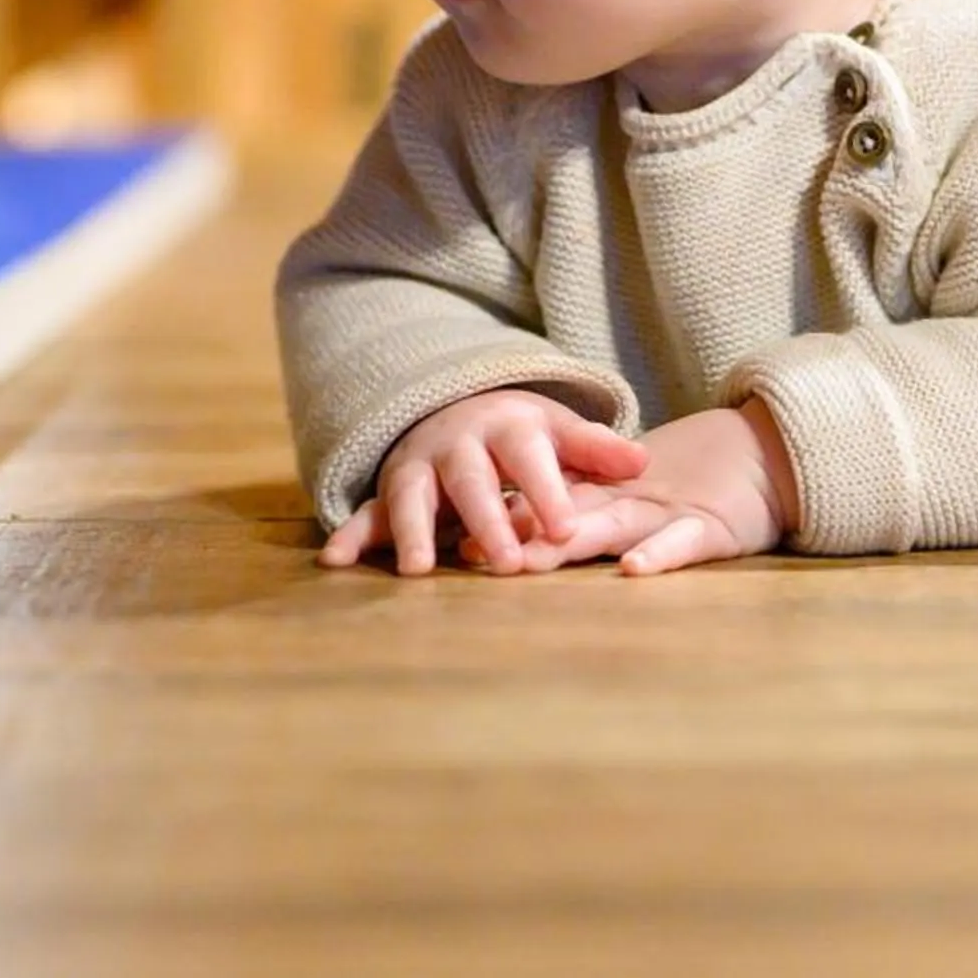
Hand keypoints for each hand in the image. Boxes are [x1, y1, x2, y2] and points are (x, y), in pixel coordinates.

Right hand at [321, 389, 648, 575]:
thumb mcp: (559, 431)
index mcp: (508, 427)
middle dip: (486, 520)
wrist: (457, 406)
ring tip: (419, 572)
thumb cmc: (521, 434)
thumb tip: (642, 461)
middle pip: (471, 481)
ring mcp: (419, 465)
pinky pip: (367, 511)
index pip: (530, 457)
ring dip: (414, 532)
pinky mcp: (390, 489)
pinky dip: (350, 535)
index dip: (547, 491)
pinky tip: (334, 562)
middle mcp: (458, 444)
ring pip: (413, 495)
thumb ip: (596, 450)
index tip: (565, 530)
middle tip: (505, 564)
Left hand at [473, 401, 800, 577]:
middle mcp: (630, 501)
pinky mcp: (713, 529)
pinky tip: (634, 571)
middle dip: (517, 534)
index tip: (455, 543)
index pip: (548, 503)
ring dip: (569, 542)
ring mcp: (669, 512)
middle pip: (565, 515)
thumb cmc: (699, 479)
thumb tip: (522, 536)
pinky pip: (683, 543)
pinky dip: (660, 555)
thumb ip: (591, 512)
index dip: (503, 519)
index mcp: (610, 494)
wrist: (770, 450)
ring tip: (529, 561)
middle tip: (471, 555)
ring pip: (612, 525)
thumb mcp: (638, 495)